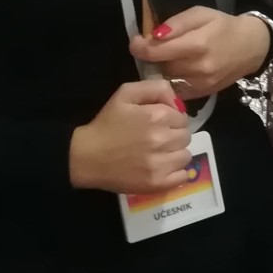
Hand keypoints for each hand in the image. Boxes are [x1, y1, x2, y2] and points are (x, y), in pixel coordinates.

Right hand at [68, 80, 190, 194]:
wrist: (86, 156)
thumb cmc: (106, 124)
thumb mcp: (125, 94)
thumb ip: (155, 88)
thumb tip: (177, 102)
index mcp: (157, 116)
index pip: (182, 117)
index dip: (171, 120)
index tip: (158, 124)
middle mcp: (162, 140)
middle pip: (186, 136)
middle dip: (174, 136)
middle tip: (157, 139)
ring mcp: (161, 164)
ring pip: (186, 156)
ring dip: (175, 154)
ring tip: (158, 154)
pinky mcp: (158, 183)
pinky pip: (183, 177)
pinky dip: (176, 173)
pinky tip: (161, 168)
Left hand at [129, 7, 270, 99]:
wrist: (251, 48)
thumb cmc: (223, 26)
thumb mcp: (201, 14)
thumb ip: (177, 23)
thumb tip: (154, 35)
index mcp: (197, 44)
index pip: (157, 51)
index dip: (140, 47)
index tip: (136, 42)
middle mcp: (198, 68)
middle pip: (160, 66)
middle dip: (152, 58)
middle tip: (153, 48)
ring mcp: (201, 84)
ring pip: (166, 80)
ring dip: (161, 70)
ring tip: (166, 59)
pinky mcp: (203, 95)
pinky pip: (176, 91)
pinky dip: (171, 82)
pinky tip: (176, 71)